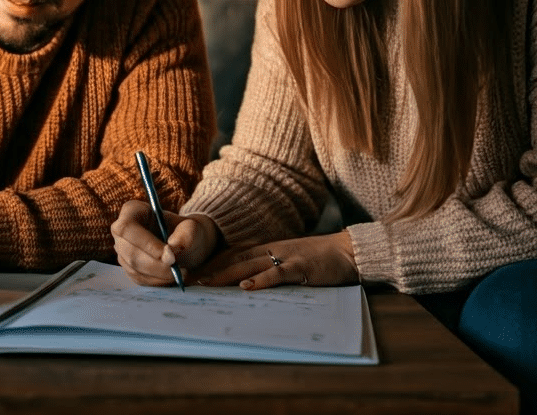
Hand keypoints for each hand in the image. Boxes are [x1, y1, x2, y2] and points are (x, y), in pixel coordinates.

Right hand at [110, 199, 220, 286]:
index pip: (127, 228)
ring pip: (134, 267)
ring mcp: (122, 251)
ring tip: (180, 273)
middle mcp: (121, 231)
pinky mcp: (128, 268)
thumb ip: (185, 236)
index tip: (169, 256)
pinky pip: (139, 278)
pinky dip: (157, 281)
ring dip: (158, 274)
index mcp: (132, 211)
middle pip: (130, 251)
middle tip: (179, 269)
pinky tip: (172, 277)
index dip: (146, 243)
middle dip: (156, 264)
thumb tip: (171, 251)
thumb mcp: (192, 228)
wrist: (187, 244)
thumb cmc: (187, 231)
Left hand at [196, 232, 358, 289]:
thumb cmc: (319, 258)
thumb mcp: (289, 259)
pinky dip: (261, 280)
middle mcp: (272, 250)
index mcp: (268, 248)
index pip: (233, 254)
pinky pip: (278, 273)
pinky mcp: (300, 267)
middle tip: (189, 280)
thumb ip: (269, 267)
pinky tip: (247, 287)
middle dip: (211, 270)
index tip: (193, 273)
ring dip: (226, 274)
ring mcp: (286, 257)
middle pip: (235, 259)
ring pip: (250, 265)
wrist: (347, 250)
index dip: (212, 263)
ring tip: (207, 283)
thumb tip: (246, 282)